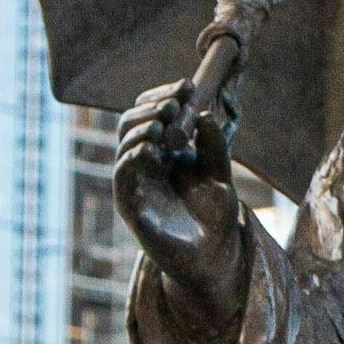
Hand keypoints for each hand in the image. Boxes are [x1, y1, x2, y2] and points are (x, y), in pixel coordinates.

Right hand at [110, 65, 248, 312]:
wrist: (213, 258)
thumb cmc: (214, 217)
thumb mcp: (220, 175)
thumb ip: (214, 146)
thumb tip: (205, 114)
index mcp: (164, 152)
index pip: (153, 114)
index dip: (166, 96)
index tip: (188, 86)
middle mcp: (146, 164)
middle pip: (133, 123)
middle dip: (153, 107)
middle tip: (176, 102)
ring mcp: (136, 183)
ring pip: (125, 143)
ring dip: (143, 127)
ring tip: (164, 123)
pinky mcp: (130, 205)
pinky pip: (123, 175)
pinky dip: (133, 156)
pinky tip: (152, 148)